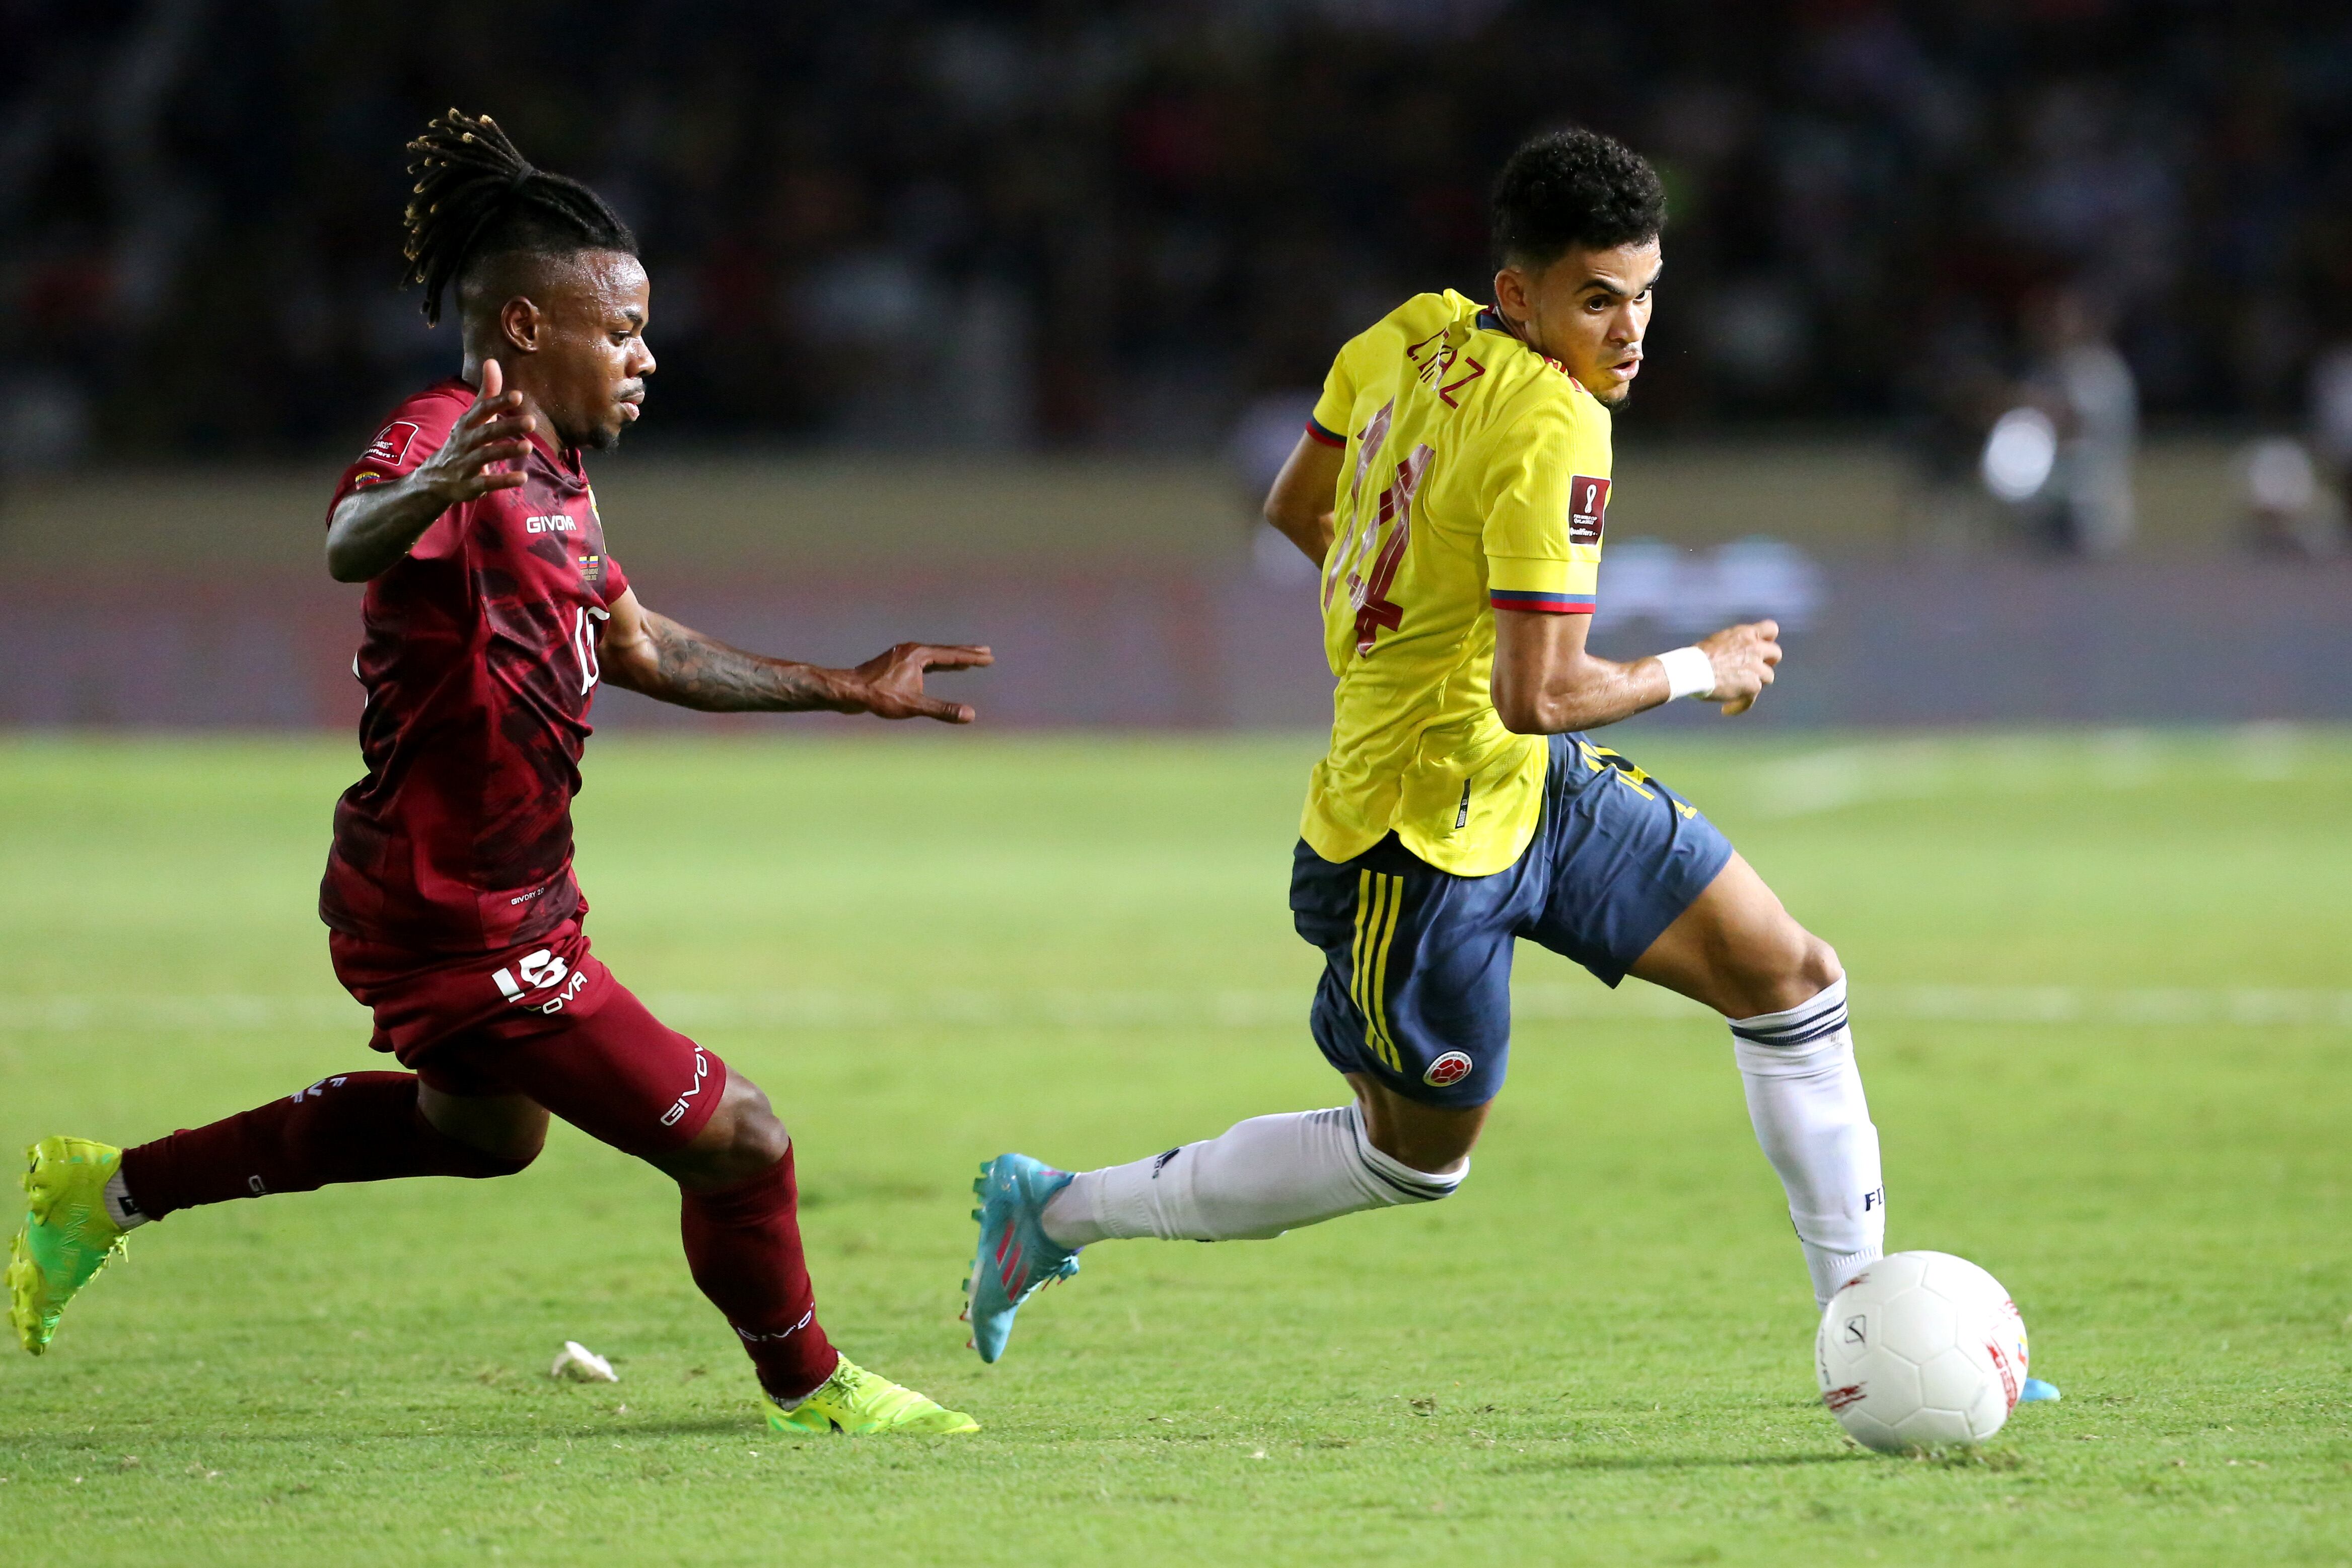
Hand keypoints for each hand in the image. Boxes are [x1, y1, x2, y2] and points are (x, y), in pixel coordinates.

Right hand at [412, 359, 532, 505]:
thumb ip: (487, 393)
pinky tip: (522, 478)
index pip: (482, 410)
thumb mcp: (472, 418)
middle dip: (507, 426)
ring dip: (506, 451)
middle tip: (531, 421)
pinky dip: (503, 480)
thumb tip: (492, 361)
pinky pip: (486, 482)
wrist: (434, 478)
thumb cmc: (462, 442)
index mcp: (467, 424)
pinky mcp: (469, 485)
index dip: (498, 402)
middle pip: (486, 432)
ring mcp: (465, 464)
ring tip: (529, 447)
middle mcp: (465, 442)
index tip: (518, 396)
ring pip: (486, 456)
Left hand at [849, 643, 994, 722]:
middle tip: (986, 652)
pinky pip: (924, 662)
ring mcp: (903, 656)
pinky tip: (939, 669)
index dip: (972, 658)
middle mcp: (912, 650)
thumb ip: (943, 709)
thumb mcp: (913, 705)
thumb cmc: (879, 697)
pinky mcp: (896, 664)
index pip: (952, 656)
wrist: (849, 691)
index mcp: (919, 655)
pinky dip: (937, 665)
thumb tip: (970, 715)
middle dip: (966, 654)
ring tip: (967, 661)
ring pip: (934, 656)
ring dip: (951, 658)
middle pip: (945, 652)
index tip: (989, 658)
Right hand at [1697, 619, 1781, 716]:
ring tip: (1736, 692)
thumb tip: (1737, 655)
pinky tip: (1726, 709)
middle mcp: (1754, 648)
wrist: (1691, 671)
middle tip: (1754, 670)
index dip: (1768, 640)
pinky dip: (1739, 705)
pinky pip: (1751, 698)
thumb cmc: (1696, 658)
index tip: (1759, 647)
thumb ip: (1735, 645)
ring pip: (1768, 677)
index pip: (1771, 629)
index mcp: (1745, 634)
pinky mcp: (1753, 686)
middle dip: (1768, 662)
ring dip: (1754, 684)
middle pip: (1776, 653)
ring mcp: (1756, 667)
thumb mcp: (1719, 642)